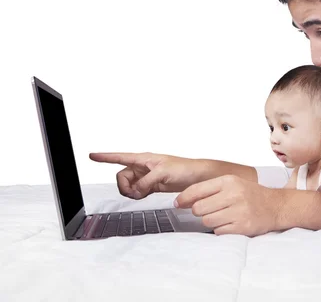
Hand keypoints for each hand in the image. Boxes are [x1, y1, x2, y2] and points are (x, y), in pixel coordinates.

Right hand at [89, 152, 205, 198]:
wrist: (198, 177)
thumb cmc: (185, 168)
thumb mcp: (163, 173)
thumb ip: (146, 181)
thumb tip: (136, 190)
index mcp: (144, 159)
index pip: (120, 157)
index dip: (105, 157)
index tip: (91, 155)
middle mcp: (143, 166)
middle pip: (121, 176)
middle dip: (124, 186)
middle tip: (136, 191)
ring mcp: (146, 176)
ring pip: (129, 186)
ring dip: (132, 192)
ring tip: (143, 193)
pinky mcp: (151, 186)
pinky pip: (137, 191)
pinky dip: (138, 195)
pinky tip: (145, 195)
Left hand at [174, 174, 281, 235]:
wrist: (276, 206)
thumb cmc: (251, 195)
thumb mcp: (233, 184)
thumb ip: (210, 189)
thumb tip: (182, 201)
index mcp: (229, 181)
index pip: (197, 190)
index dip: (184, 198)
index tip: (178, 204)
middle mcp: (234, 194)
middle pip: (199, 208)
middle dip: (200, 211)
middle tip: (211, 210)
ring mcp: (239, 211)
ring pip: (207, 221)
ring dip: (211, 221)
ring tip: (224, 216)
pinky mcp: (242, 226)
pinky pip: (218, 231)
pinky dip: (221, 229)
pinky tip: (231, 223)